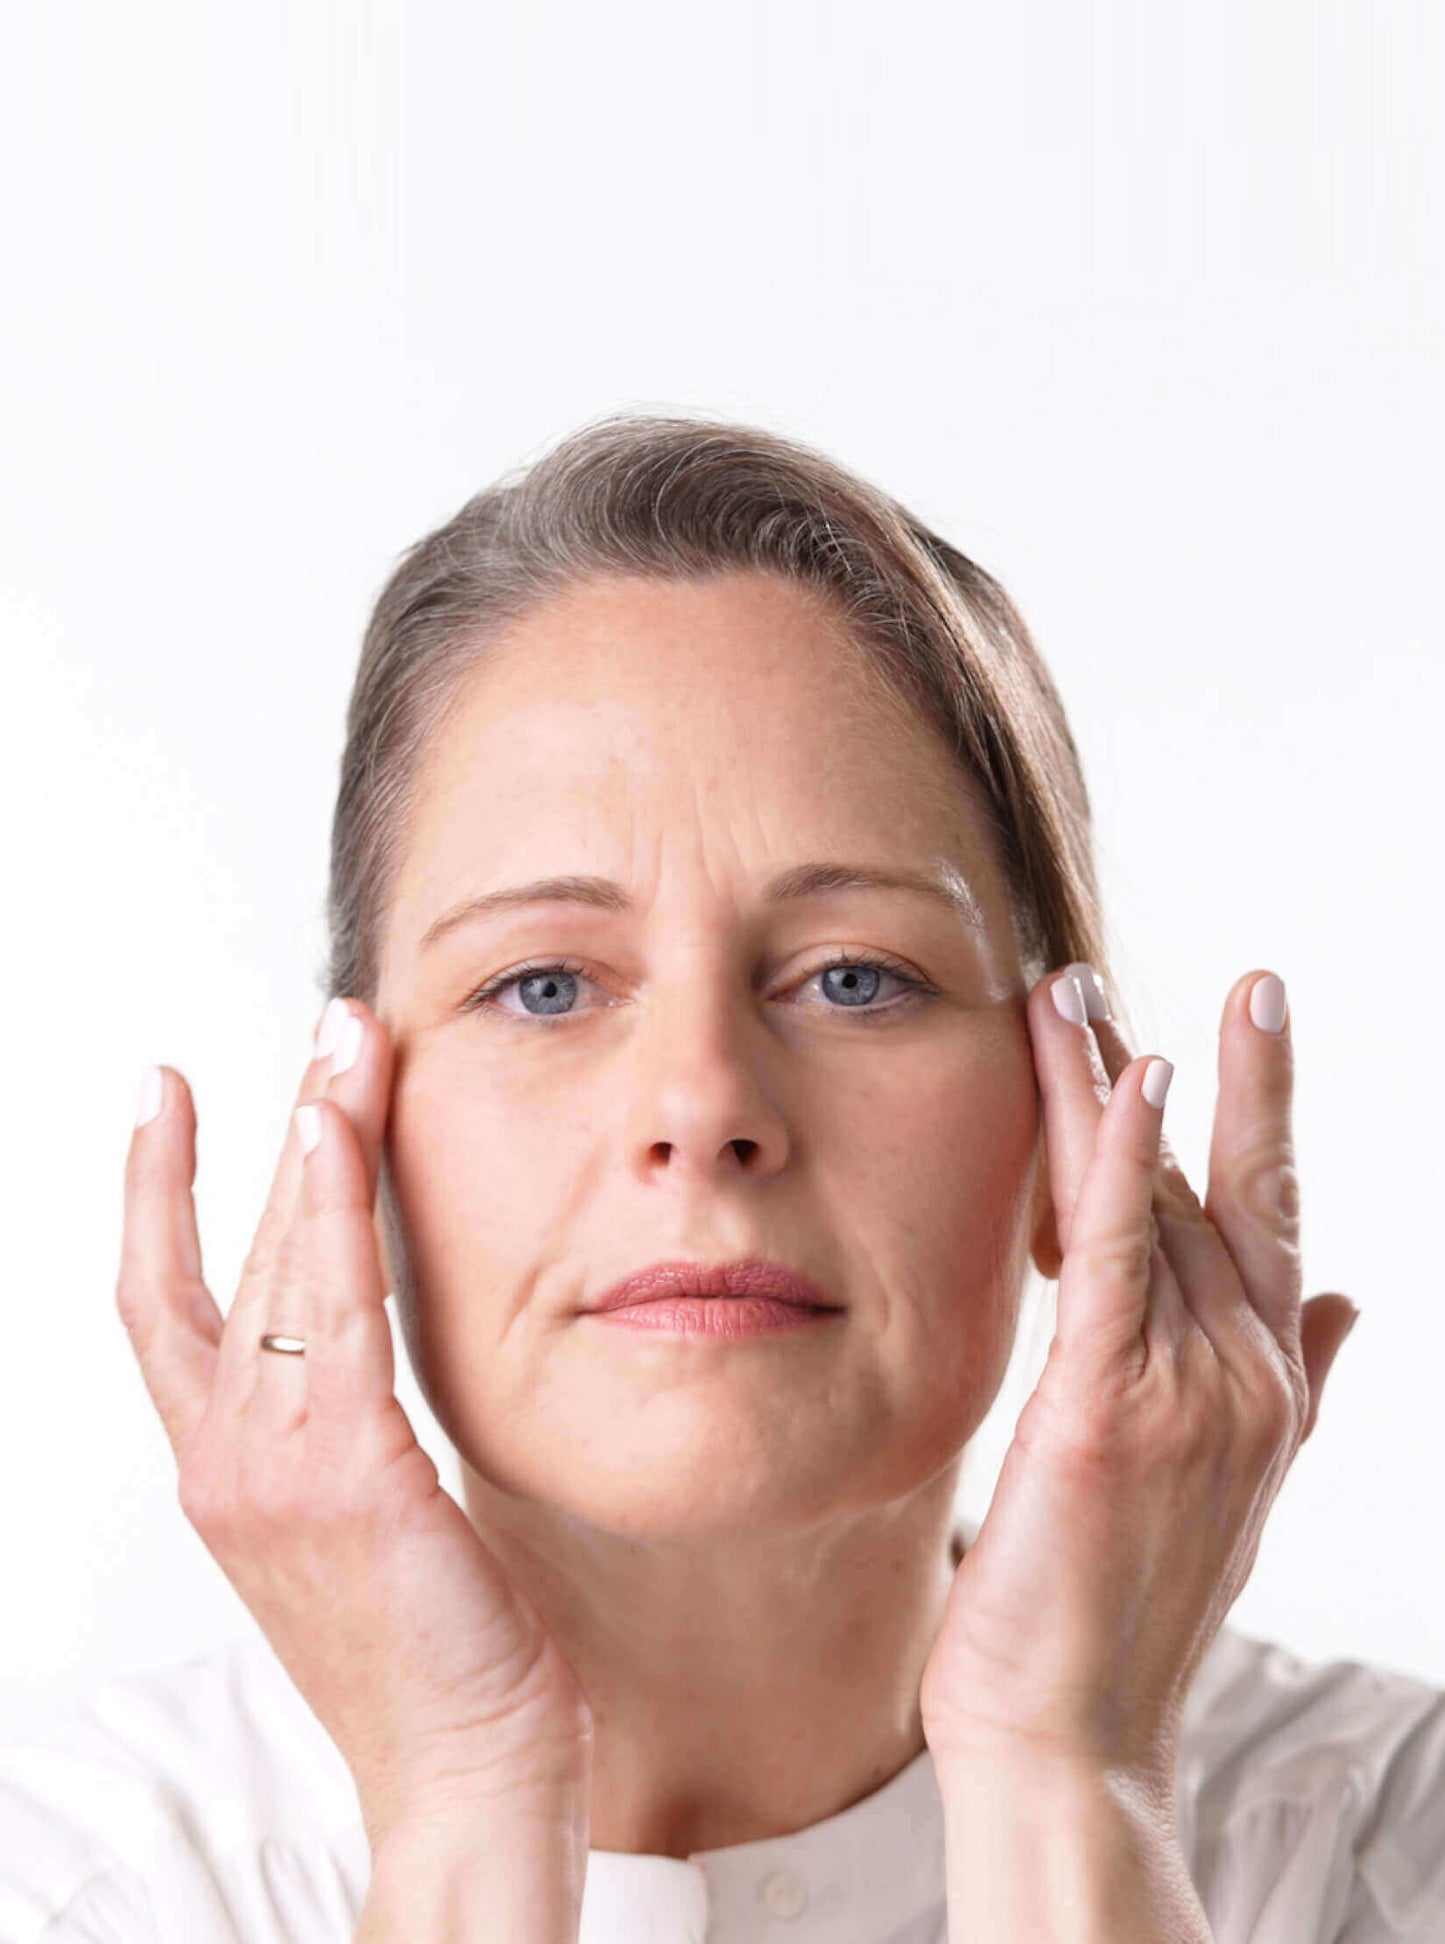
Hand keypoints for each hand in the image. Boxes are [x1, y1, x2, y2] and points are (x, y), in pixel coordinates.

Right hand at [117, 1000, 593, 1851]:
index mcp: (224, 1466)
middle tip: (327, 1025)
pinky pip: (334, 1312)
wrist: (468, 1771)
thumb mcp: (366, 1514)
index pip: (160, 1300)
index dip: (151, 1191)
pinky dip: (333, 1213)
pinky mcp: (345, 1477)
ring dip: (313, 1137)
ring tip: (345, 1042)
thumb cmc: (437, 1646)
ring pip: (280, 1261)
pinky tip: (339, 1133)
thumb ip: (343, 1416)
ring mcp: (272, 1469)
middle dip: (276, 1125)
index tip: (167, 1093)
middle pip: (233, 1251)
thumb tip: (364, 1322)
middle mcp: (225, 1460)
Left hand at [918, 964, 1358, 1790]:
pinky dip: (1124, 1161)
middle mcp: (1249, 1378)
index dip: (1262, 1111)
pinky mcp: (1111, 1411)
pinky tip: (1130, 1077)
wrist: (1071, 1740)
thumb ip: (1294, 1383)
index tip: (1253, 1015)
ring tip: (1071, 990)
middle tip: (1206, 972)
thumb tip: (1350, 1303)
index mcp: (1268, 1387)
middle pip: (1218, 1188)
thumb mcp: (1227, 1485)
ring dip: (1113, 1083)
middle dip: (1213, 1072)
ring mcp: (1193, 1393)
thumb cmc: (1114, 1608)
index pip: (1267, 1218)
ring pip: (1158, 1200)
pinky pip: (1120, 1259)